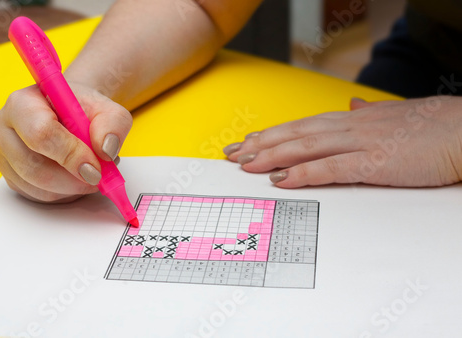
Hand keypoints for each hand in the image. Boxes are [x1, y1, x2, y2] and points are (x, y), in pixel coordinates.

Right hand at [0, 83, 131, 201]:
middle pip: (34, 167)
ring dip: (72, 188)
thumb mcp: (107, 109)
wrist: (68, 113)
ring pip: (38, 187)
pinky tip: (76, 178)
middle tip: (98, 177)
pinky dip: (64, 194)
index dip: (71, 155)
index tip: (95, 168)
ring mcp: (4, 155)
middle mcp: (4, 128)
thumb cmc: (82, 109)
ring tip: (91, 171)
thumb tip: (105, 150)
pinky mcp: (11, 176)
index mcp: (23, 103)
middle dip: (73, 180)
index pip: (41, 134)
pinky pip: (38, 196)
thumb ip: (113, 125)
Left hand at [223, 96, 461, 187]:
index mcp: (353, 119)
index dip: (272, 133)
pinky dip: (303, 173)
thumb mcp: (392, 117)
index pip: (302, 124)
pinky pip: (330, 167)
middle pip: (295, 133)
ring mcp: (360, 142)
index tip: (248, 140)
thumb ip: (367, 114)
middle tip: (232, 153)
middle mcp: (350, 126)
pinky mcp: (374, 161)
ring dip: (271, 155)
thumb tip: (351, 106)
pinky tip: (280, 179)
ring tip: (244, 163)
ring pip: (305, 146)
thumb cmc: (431, 127)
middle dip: (260, 143)